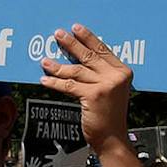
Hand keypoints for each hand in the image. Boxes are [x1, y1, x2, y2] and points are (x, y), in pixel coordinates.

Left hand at [39, 25, 132, 151]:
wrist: (112, 138)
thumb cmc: (109, 115)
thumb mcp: (111, 90)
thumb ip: (101, 74)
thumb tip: (79, 59)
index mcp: (123, 71)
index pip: (102, 49)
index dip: (88, 38)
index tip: (76, 28)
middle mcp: (116, 76)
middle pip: (89, 55)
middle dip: (71, 44)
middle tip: (58, 34)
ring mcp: (105, 85)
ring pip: (76, 70)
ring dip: (57, 66)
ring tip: (44, 61)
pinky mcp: (93, 96)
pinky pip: (69, 86)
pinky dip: (55, 82)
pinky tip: (45, 79)